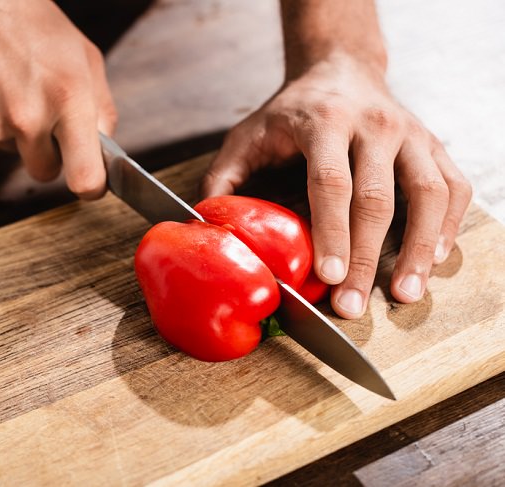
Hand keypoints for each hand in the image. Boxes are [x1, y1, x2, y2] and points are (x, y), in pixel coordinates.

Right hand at [0, 0, 116, 198]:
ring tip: (10, 87)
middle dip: (48, 154)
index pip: (85, 177)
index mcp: (68, 98)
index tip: (90, 185)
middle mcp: (28, 116)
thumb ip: (101, 110)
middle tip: (42, 116)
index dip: (90, 188)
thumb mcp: (85, 58)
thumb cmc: (32, 24)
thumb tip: (104, 152)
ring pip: (12, 154)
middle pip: (45, 173)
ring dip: (15, 133)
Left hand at [201, 54, 471, 317]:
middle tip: (353, 306)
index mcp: (324, 123)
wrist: (340, 70)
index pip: (332, 182)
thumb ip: (225, 177)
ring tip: (406, 294)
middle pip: (378, 198)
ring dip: (420, 248)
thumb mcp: (248, 134)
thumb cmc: (292, 111)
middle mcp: (375, 125)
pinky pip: (452, 188)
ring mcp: (411, 134)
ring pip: (428, 194)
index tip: (329, 276)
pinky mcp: (433, 145)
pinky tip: (435, 259)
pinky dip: (448, 226)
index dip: (331, 231)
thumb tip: (204, 225)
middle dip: (366, 258)